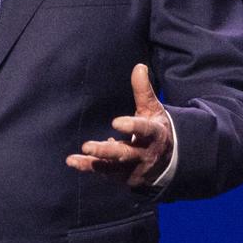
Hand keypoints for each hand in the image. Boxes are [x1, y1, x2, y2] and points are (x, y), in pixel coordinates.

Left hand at [66, 64, 172, 187]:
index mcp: (154, 135)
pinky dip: (89, 167)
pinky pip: (105, 173)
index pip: (144, 130)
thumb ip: (144, 91)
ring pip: (113, 167)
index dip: (132, 127)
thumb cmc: (155, 129)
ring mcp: (134, 168)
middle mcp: (144, 154)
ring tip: (76, 157)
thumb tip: (139, 66)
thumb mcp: (152, 109)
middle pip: (125, 153)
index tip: (115, 123)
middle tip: (88, 146)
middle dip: (107, 151)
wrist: (168, 161)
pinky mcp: (124, 177)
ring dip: (95, 162)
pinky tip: (74, 161)